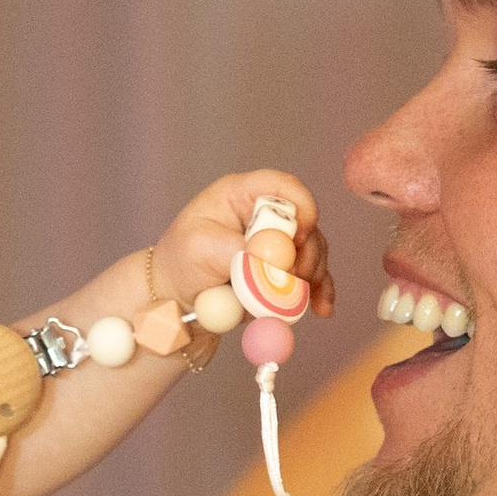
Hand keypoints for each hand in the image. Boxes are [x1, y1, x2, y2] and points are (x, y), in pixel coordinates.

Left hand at [148, 168, 332, 326]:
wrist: (175, 297)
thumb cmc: (179, 263)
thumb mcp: (199, 250)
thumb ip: (236, 251)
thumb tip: (275, 262)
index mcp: (241, 195)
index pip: (282, 186)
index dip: (299, 206)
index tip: (299, 238)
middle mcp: (264, 214)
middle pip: (304, 222)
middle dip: (306, 252)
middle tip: (296, 279)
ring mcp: (277, 242)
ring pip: (312, 251)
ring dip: (313, 275)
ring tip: (299, 300)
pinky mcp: (283, 270)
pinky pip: (311, 277)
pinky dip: (318, 292)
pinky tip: (322, 309)